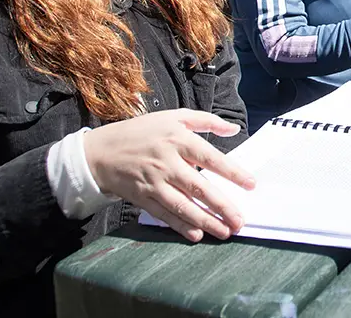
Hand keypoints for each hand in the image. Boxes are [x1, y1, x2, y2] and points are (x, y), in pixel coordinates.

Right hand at [82, 109, 255, 242]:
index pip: (210, 158)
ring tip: (225, 231)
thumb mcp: (173, 116)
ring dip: (206, 221)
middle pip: (199, 187)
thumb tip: (234, 129)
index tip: (251, 184)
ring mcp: (154, 183)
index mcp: (178, 140)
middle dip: (222, 206)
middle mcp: (167, 163)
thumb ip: (206, 121)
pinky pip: (165, 215)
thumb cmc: (142, 132)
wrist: (99, 152)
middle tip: (240, 220)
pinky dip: (181, 226)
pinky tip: (197, 234)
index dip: (232, 172)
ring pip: (183, 205)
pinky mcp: (143, 198)